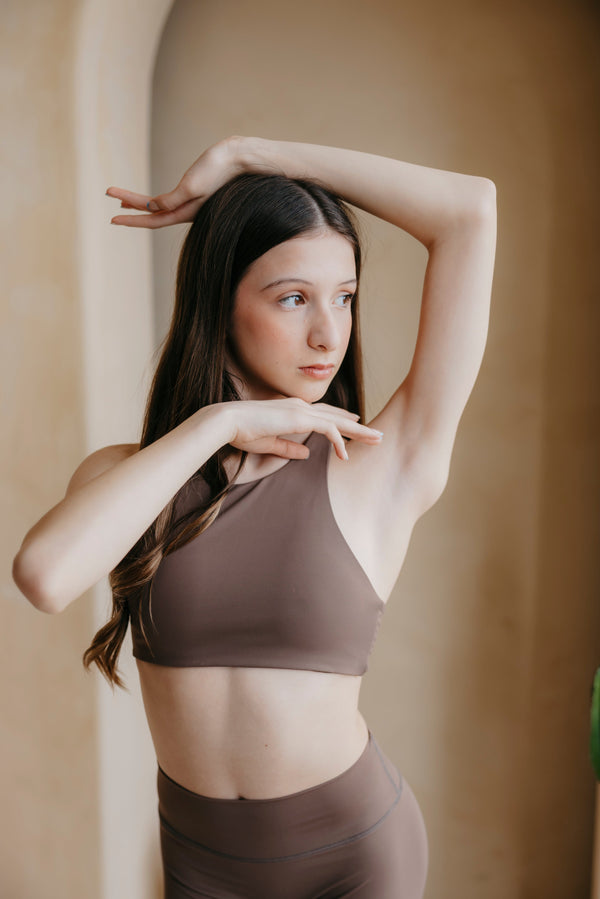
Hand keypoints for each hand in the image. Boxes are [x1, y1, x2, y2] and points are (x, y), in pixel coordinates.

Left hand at [106, 136, 243, 228]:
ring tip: (121, 203)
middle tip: (108, 195)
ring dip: (138, 204)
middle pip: (151, 213)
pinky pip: (167, 200)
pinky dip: (153, 199)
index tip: (112, 218)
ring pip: (158, 207)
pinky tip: (147, 199)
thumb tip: (152, 207)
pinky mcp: (193, 192)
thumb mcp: (192, 187)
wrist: (240, 160)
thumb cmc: (218, 172)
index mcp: (185, 212)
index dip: (131, 220)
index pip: (152, 219)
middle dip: (129, 207)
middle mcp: (186, 211)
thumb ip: (172, 200)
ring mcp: (190, 203)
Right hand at [219, 397, 382, 461]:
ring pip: (338, 421)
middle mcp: (300, 407)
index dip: (341, 419)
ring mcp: (300, 411)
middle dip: (357, 426)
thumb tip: (306, 453)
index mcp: (293, 409)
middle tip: (376, 434)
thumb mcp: (271, 443)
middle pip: (336, 416)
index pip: (323, 414)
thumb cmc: (244, 433)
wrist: (228, 422)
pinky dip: (338, 441)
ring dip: (358, 431)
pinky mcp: (299, 419)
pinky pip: (327, 430)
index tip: (356, 422)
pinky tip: (345, 455)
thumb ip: (289, 447)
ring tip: (375, 440)